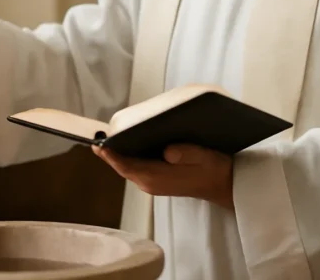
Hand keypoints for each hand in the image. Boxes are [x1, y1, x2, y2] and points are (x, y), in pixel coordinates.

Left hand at [92, 144, 234, 208]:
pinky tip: (127, 142)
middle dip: (109, 152)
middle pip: (122, 166)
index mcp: (157, 178)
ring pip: (127, 167)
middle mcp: (149, 183)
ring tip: (107, 136)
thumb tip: (168, 151)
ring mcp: (151, 183)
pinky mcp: (155, 180)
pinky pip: (135, 167)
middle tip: (96, 136)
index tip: (98, 144)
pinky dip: (127, 156)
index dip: (111, 156)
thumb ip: (186, 153)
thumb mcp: (203, 157)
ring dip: (117, 154)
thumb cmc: (212, 168)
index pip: (126, 166)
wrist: (222, 184)